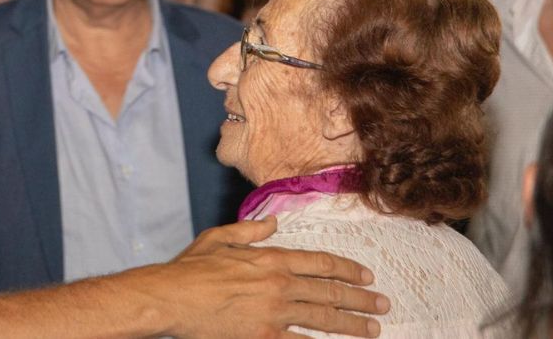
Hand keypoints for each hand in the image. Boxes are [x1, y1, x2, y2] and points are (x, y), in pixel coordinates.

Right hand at [151, 217, 388, 337]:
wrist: (170, 299)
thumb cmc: (189, 270)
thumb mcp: (219, 238)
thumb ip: (250, 232)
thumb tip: (273, 225)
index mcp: (270, 259)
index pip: (320, 263)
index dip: (347, 269)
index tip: (366, 276)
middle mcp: (279, 285)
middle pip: (330, 292)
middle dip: (361, 299)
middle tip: (382, 305)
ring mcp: (274, 314)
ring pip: (324, 319)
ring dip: (353, 325)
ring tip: (372, 330)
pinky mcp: (264, 337)